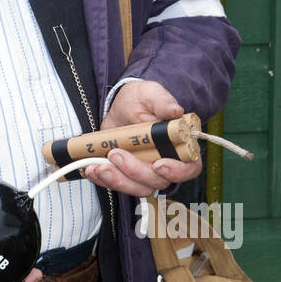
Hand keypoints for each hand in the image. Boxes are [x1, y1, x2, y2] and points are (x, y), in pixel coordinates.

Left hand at [82, 79, 201, 197]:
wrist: (121, 106)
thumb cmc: (142, 100)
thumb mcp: (151, 94)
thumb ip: (162, 102)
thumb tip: (175, 110)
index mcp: (180, 146)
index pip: (189, 168)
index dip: (177, 171)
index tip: (158, 165)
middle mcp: (166, 163)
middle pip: (158, 180)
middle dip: (135, 171)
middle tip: (116, 154)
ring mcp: (145, 171)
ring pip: (137, 187)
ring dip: (117, 180)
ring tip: (98, 166)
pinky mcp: (127, 174)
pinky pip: (118, 185)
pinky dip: (104, 180)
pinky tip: (91, 169)